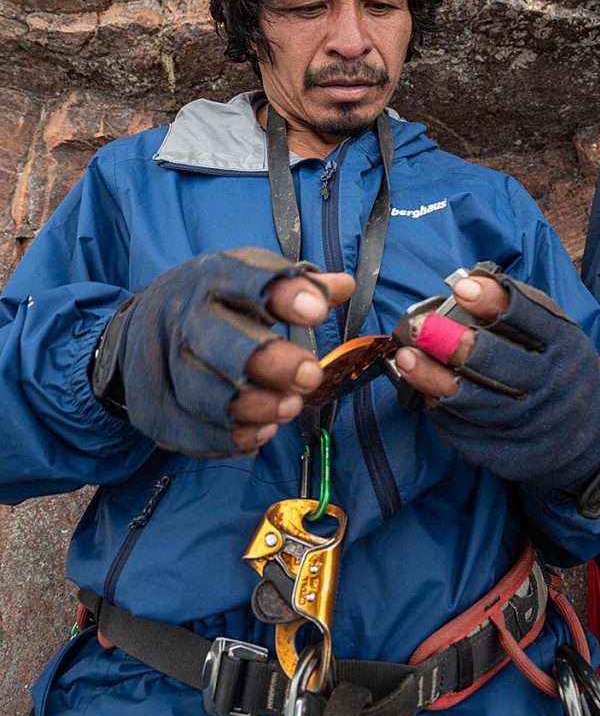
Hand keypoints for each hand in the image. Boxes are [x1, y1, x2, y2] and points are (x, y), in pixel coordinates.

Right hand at [94, 248, 353, 457]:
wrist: (137, 330)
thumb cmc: (210, 305)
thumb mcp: (247, 280)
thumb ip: (296, 286)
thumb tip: (344, 285)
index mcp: (209, 279)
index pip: (245, 280)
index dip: (283, 295)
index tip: (318, 312)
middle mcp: (180, 318)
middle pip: (220, 343)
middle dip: (271, 362)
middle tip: (311, 376)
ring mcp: (160, 364)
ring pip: (204, 393)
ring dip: (255, 405)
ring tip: (291, 406)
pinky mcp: (155, 408)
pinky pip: (193, 430)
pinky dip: (232, 436)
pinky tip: (263, 431)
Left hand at [395, 272, 599, 494]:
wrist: (589, 438)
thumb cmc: (561, 370)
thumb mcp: (555, 335)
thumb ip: (521, 311)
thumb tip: (467, 285)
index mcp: (564, 346)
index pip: (531, 319)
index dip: (494, 302)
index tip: (462, 289)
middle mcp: (552, 384)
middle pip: (499, 364)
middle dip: (454, 345)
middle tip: (421, 328)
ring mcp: (533, 423)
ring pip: (477, 402)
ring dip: (435, 379)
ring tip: (408, 359)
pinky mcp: (514, 455)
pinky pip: (471, 434)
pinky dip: (445, 414)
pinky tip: (426, 395)